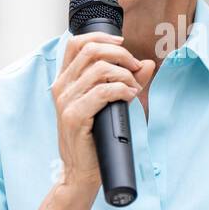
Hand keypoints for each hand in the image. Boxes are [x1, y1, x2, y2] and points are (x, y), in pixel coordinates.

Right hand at [50, 30, 153, 188]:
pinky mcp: (74, 116)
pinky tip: (130, 95)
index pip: (77, 44)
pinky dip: (121, 89)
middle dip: (120, 54)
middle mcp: (61, 87)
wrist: (81, 172)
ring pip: (99, 69)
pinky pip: (102, 92)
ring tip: (134, 87)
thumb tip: (147, 64)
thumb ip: (125, 81)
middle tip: (135, 67)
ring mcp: (65, 101)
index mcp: (65, 80)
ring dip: (124, 75)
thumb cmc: (94, 138)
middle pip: (91, 50)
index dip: (102, 37)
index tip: (123, 44)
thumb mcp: (109, 104)